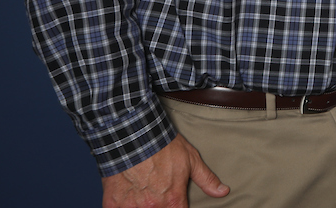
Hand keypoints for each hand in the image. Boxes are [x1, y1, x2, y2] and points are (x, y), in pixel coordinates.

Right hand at [101, 134, 228, 207]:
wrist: (132, 135)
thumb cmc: (162, 146)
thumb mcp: (191, 160)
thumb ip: (207, 179)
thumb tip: (222, 191)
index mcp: (173, 200)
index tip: (176, 202)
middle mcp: (153, 207)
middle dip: (160, 204)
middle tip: (158, 190)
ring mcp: (132, 207)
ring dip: (142, 205)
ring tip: (145, 190)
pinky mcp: (113, 204)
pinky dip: (123, 206)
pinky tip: (128, 196)